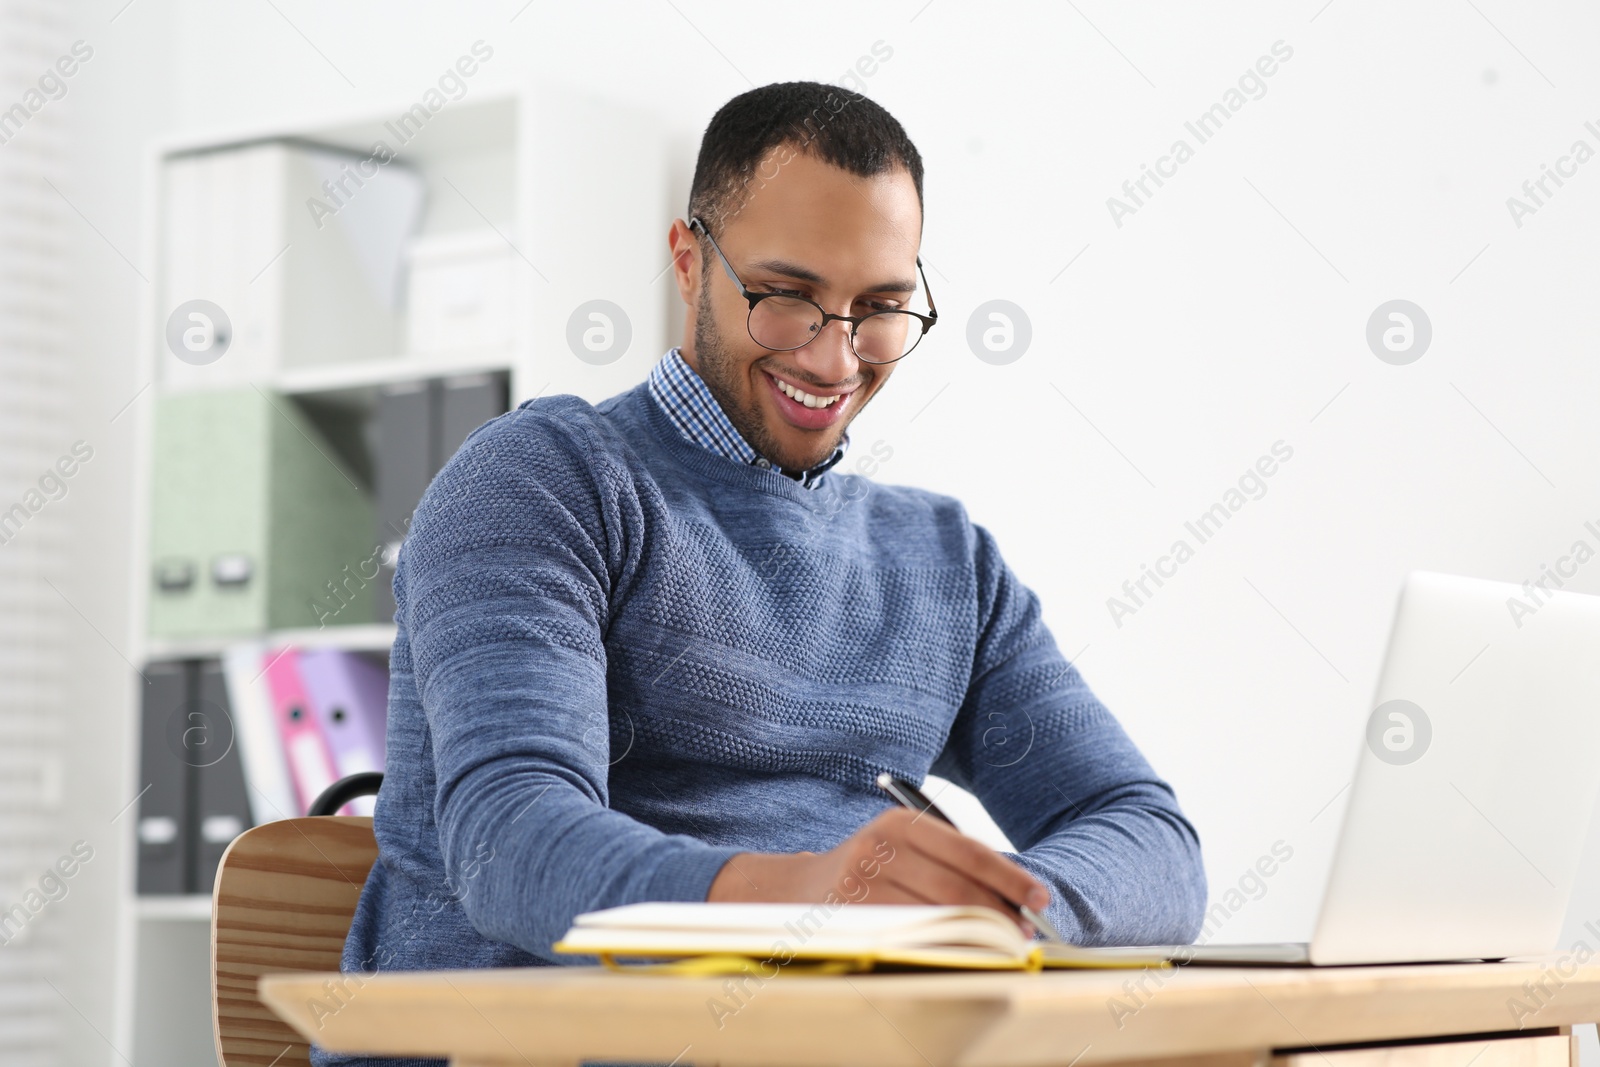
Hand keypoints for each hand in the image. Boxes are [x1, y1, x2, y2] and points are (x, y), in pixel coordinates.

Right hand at [706, 807, 1049, 933]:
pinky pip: (912, 937)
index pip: (969, 851)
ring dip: (976, 934)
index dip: (1010, 877)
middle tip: (1023, 932)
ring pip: (937, 915)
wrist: (793, 892)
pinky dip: (944, 947)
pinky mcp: (853, 917)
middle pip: (957, 886)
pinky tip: (962, 953)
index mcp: (900, 824)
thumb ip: (948, 862)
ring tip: (1001, 945)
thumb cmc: (866, 872)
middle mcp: (880, 847)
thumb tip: (1014, 894)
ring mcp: (863, 883)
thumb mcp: (901, 849)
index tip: (1039, 898)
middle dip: (998, 913)